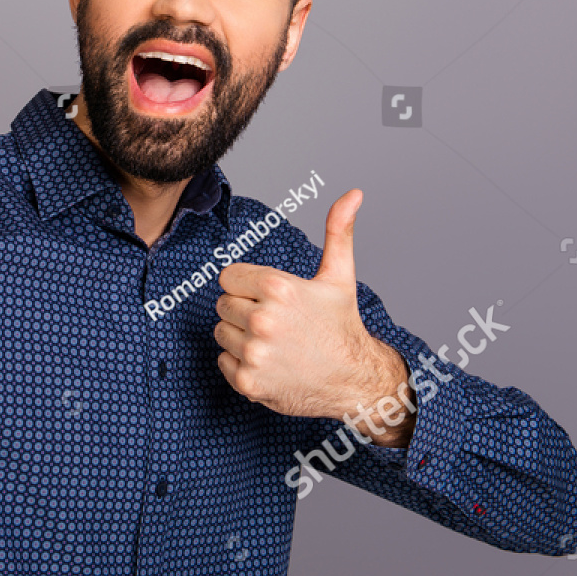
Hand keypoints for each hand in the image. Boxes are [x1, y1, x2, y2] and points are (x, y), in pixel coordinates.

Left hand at [213, 189, 413, 443]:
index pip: (228, 277)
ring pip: (221, 332)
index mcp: (279, 288)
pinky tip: (270, 363)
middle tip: (276, 322)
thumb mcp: (339, 276)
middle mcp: (264, 319)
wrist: (354, 381)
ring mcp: (255, 352)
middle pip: (223, 304)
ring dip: (241, 337)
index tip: (269, 297)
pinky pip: (223, 361)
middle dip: (245, 310)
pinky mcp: (249, 381)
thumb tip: (353, 193)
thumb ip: (338, 231)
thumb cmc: (342, 326)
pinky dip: (241, 363)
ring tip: (274, 342)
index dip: (247, 286)